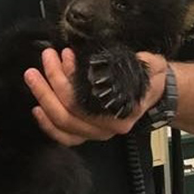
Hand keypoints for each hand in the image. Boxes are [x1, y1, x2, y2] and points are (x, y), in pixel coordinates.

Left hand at [24, 48, 168, 145]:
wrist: (159, 88)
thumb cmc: (151, 75)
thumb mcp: (147, 64)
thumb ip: (128, 65)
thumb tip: (99, 62)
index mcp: (121, 113)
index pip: (83, 102)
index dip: (65, 79)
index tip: (60, 56)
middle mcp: (108, 128)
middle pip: (69, 114)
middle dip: (49, 87)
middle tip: (39, 64)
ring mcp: (98, 133)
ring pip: (64, 126)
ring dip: (45, 100)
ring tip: (34, 77)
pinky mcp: (90, 132)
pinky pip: (66, 137)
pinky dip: (49, 125)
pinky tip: (37, 108)